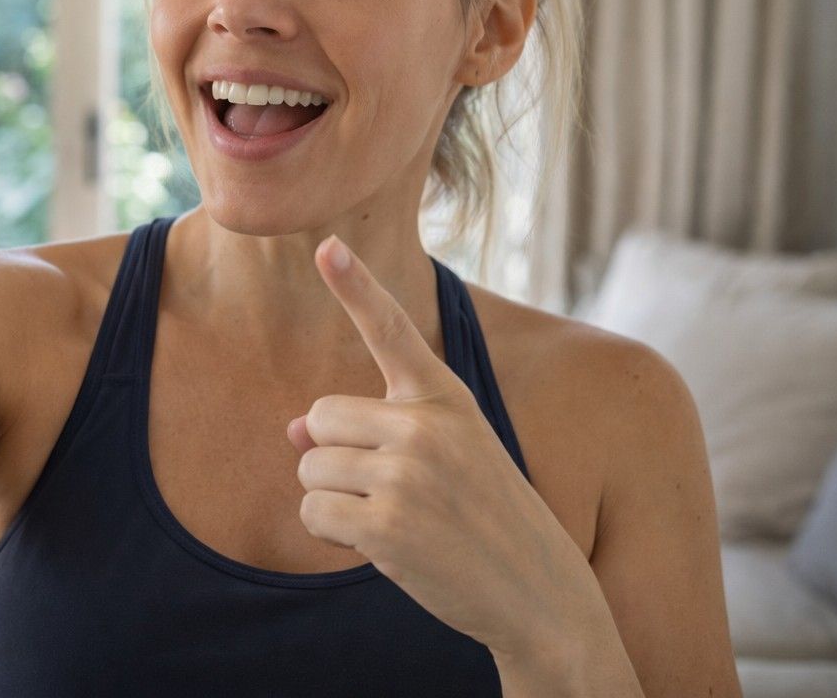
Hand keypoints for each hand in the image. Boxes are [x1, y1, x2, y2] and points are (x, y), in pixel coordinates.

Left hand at [286, 234, 593, 660]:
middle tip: (395, 494)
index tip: (326, 243)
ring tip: (398, 522)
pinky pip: (312, 512)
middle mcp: (427, 426)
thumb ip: (372, 431)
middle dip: (337, 457)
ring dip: (334, 500)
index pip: (393, 331)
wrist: (541, 593)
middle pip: (322, 416)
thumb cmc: (483, 518)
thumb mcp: (442, 458)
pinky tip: (383, 549)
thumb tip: (294, 427)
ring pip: (310, 466)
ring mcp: (408, 475)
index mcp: (446, 398)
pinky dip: (332, 535)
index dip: (356, 285)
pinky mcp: (388, 526)